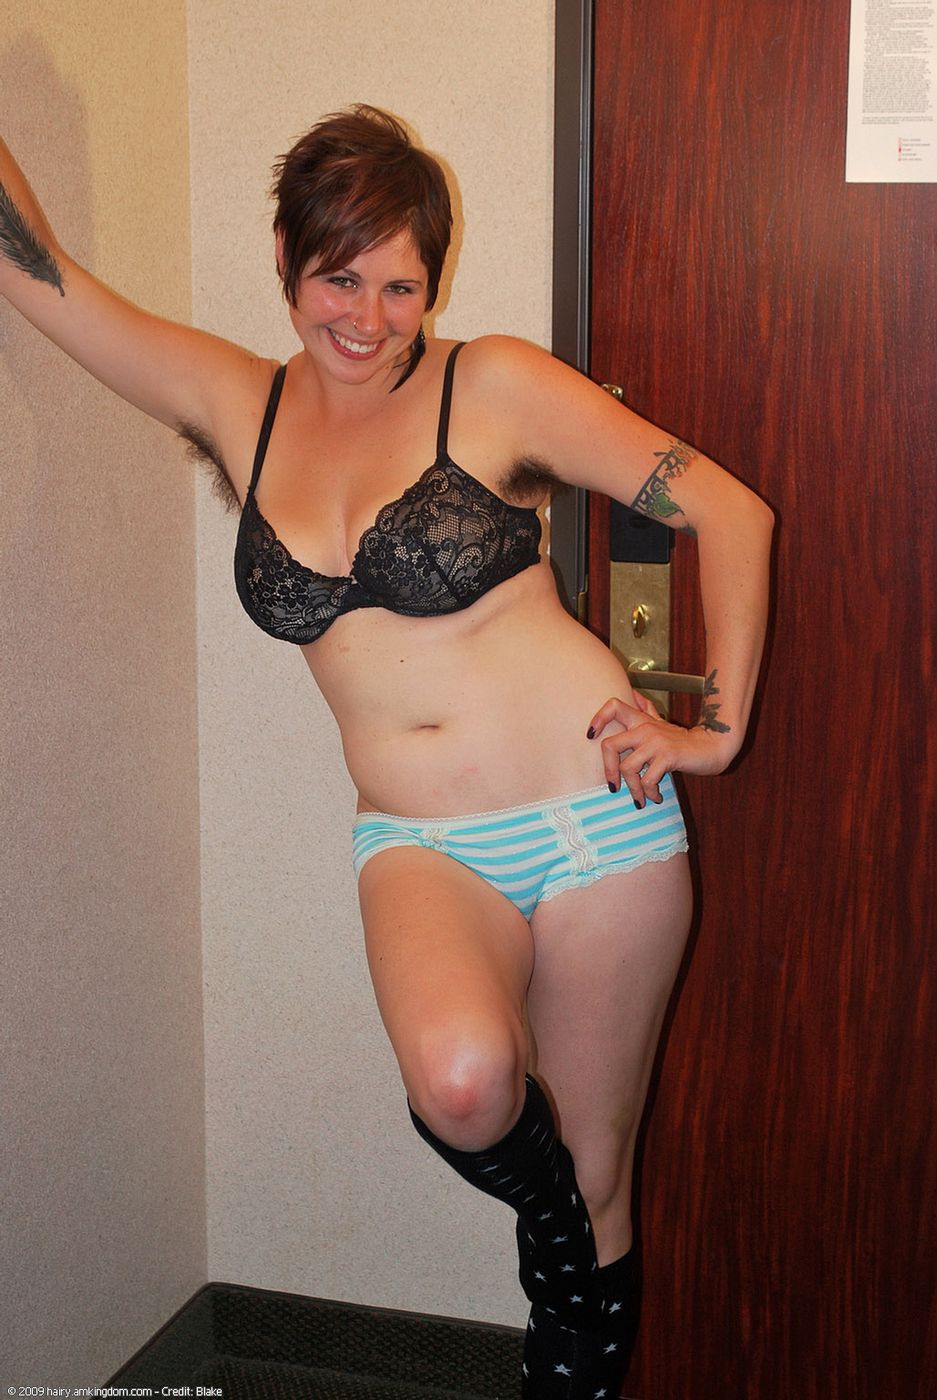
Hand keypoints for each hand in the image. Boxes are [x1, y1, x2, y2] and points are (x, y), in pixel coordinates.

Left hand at [586, 695, 733, 807]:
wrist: (712, 747)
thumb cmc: (683, 740)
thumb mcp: (661, 723)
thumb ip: (646, 710)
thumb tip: (632, 693)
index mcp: (640, 721)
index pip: (613, 706)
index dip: (597, 719)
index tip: (590, 735)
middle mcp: (644, 729)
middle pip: (609, 746)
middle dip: (608, 771)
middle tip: (614, 787)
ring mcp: (655, 742)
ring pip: (627, 768)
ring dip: (633, 789)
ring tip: (641, 799)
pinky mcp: (667, 756)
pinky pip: (647, 779)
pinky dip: (649, 792)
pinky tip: (656, 797)